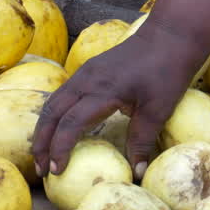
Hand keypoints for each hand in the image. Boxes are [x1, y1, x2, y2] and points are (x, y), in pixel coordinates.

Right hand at [32, 18, 204, 179]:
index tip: (56, 171)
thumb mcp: (158, 110)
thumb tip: (136, 173)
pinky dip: (55, 114)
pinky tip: (58, 128)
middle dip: (41, 142)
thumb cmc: (167, 71)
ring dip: (45, 128)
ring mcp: (86, 72)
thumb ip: (142, 141)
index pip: (70, 124)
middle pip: (52, 113)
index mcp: (102, 91)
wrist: (169, 35)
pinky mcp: (89, 69)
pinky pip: (63, 94)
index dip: (60, 149)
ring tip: (43, 153)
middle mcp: (87, 80)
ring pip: (54, 102)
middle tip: (40, 169)